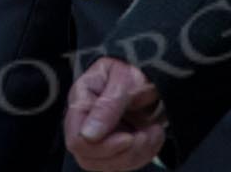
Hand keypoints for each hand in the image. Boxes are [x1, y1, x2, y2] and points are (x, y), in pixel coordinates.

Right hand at [64, 56, 166, 170]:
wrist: (152, 74)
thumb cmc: (134, 69)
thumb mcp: (124, 81)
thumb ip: (107, 106)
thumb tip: (87, 135)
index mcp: (80, 101)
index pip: (76, 140)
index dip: (102, 146)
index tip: (129, 138)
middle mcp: (85, 123)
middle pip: (89, 158)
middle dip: (122, 154)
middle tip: (145, 135)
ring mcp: (99, 137)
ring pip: (107, 166)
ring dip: (136, 154)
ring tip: (153, 131)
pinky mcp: (115, 147)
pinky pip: (124, 164)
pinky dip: (144, 155)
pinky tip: (153, 136)